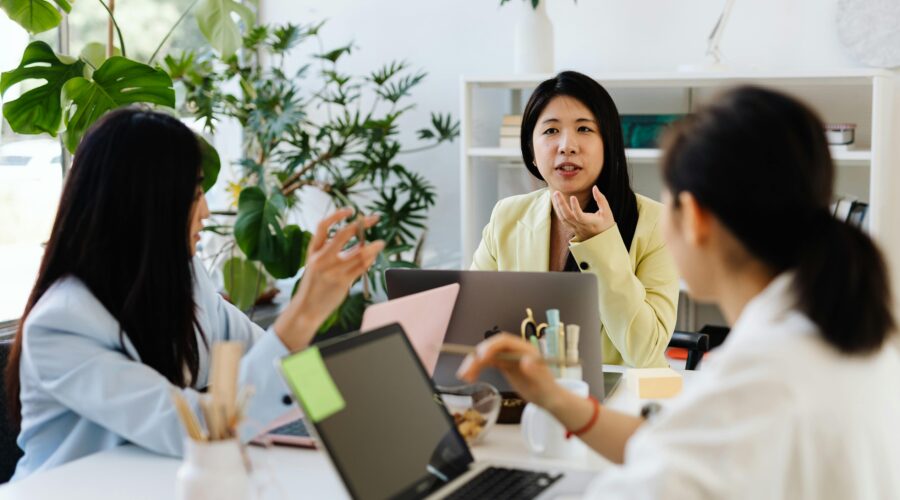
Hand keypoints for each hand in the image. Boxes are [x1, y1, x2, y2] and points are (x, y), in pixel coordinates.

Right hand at [274, 209, 383, 350]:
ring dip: (372, 246)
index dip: (337, 215)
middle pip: (342, 235)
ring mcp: (331, 270)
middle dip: (361, 224)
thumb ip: (335, 252)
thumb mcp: (318, 264)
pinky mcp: (341, 282)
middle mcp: (321, 258)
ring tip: (381, 242)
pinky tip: (374, 257)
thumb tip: (362, 242)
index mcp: (313, 251)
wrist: (306, 309)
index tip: (351, 210)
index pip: (322, 226)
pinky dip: (370, 260)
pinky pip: (361, 267)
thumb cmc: (316, 285)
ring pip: (357, 252)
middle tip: (374, 218)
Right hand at [456, 333, 566, 411]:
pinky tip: (469, 377)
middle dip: (476, 357)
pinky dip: (476, 368)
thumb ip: (535, 371)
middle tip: (466, 372)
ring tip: (463, 376)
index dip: (490, 346)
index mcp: (524, 349)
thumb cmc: (548, 390)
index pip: (503, 341)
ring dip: (472, 364)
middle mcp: (514, 350)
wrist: (548, 398)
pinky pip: (486, 362)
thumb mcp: (543, 383)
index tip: (481, 358)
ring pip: (485, 355)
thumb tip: (525, 361)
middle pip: (490, 347)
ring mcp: (508, 357)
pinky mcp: (503, 365)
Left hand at [551, 185, 615, 241]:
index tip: (573, 197)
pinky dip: (559, 211)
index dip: (575, 207)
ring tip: (556, 195)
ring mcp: (576, 229)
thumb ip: (601, 199)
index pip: (580, 216)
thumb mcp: (607, 211)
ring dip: (558, 207)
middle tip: (557, 193)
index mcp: (591, 223)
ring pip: (563, 219)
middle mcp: (582, 227)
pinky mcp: (572, 229)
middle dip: (561, 204)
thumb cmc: (606, 224)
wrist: (603, 240)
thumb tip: (595, 187)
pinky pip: (563, 221)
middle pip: (568, 217)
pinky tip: (557, 202)